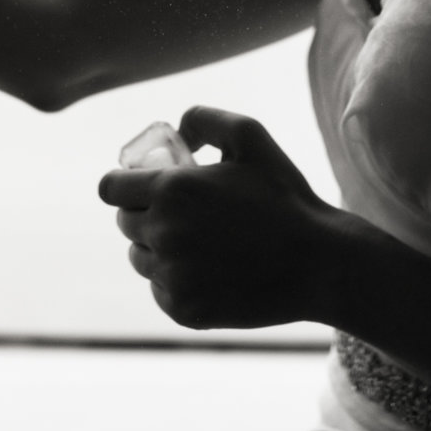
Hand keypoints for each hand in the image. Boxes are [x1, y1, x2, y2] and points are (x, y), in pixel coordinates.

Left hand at [96, 106, 342, 330]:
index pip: (110, 188)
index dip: (123, 184)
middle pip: (124, 224)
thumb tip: (174, 134)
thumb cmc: (286, 196)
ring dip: (158, 249)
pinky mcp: (184, 310)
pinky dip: (175, 281)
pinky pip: (160, 291)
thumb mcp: (251, 136)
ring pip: (140, 259)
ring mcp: (172, 277)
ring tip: (199, 243)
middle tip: (182, 214)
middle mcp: (164, 234)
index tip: (139, 187)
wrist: (319, 263)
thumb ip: (203, 120)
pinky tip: (209, 272)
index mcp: (172, 190)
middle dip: (145, 213)